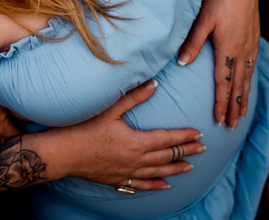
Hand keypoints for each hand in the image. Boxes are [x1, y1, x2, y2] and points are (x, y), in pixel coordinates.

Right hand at [58, 79, 204, 189]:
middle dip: (187, 151)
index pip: (168, 139)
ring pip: (159, 173)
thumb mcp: (111, 108)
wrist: (66, 153)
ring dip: (176, 169)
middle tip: (203, 148)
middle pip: (168, 156)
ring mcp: (128, 173)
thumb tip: (154, 83)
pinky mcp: (118, 180)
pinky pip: (142, 186)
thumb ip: (135, 96)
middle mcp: (136, 160)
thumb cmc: (86, 128)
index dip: (184, 136)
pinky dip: (156, 185)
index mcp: (136, 142)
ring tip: (190, 166)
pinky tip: (165, 186)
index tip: (199, 133)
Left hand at [177, 0, 259, 128]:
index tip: (219, 121)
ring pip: (248, 77)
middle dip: (235, 107)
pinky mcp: (255, 36)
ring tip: (243, 112)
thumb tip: (182, 64)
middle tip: (233, 126)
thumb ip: (193, 42)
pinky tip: (249, 81)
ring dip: (245, 96)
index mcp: (228, 49)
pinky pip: (253, 64)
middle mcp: (242, 51)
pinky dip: (251, 79)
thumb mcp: (203, 19)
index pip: (224, 83)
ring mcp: (251, 44)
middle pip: (238, 86)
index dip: (222, 104)